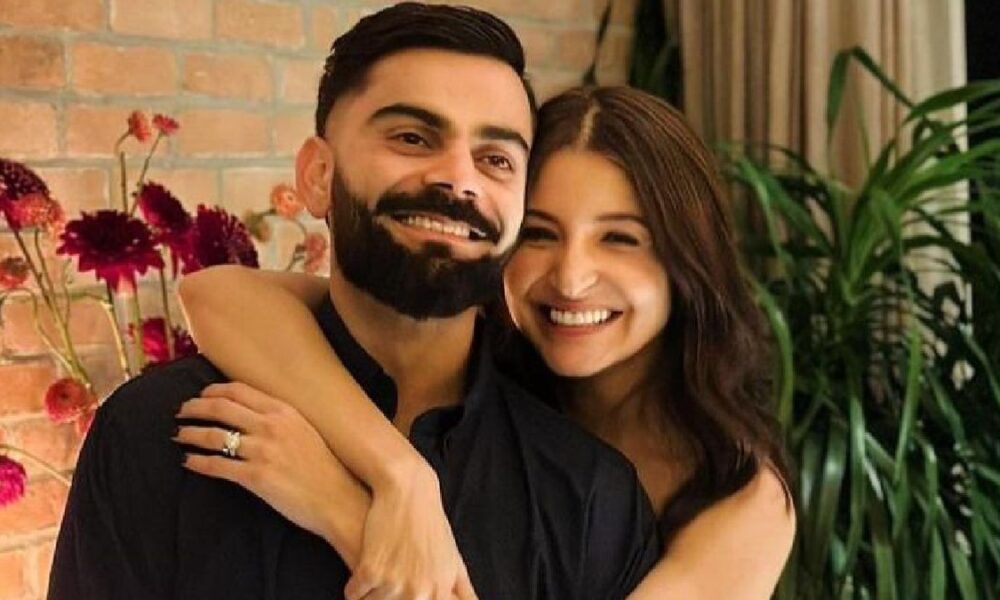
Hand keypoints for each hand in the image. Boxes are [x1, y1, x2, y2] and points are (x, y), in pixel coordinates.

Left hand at [174, 383, 476, 599]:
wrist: (340, 501)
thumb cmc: (328, 469)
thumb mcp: (309, 432)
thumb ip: (284, 420)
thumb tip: (257, 415)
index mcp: (286, 411)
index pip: (239, 390)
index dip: (214, 390)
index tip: (202, 395)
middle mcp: (272, 425)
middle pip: (221, 407)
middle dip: (195, 407)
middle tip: (181, 411)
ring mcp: (263, 451)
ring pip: (214, 435)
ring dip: (191, 433)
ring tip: (179, 435)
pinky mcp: (255, 477)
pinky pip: (216, 466)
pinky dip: (197, 462)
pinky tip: (187, 462)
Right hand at [346, 464, 476, 599]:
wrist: (408, 491)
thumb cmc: (429, 522)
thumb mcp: (452, 555)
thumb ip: (460, 587)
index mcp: (440, 589)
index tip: (405, 595)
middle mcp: (420, 590)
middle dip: (391, 598)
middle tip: (389, 583)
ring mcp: (395, 582)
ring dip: (370, 597)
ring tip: (373, 582)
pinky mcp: (371, 570)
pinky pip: (354, 594)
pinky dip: (353, 589)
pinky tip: (358, 578)